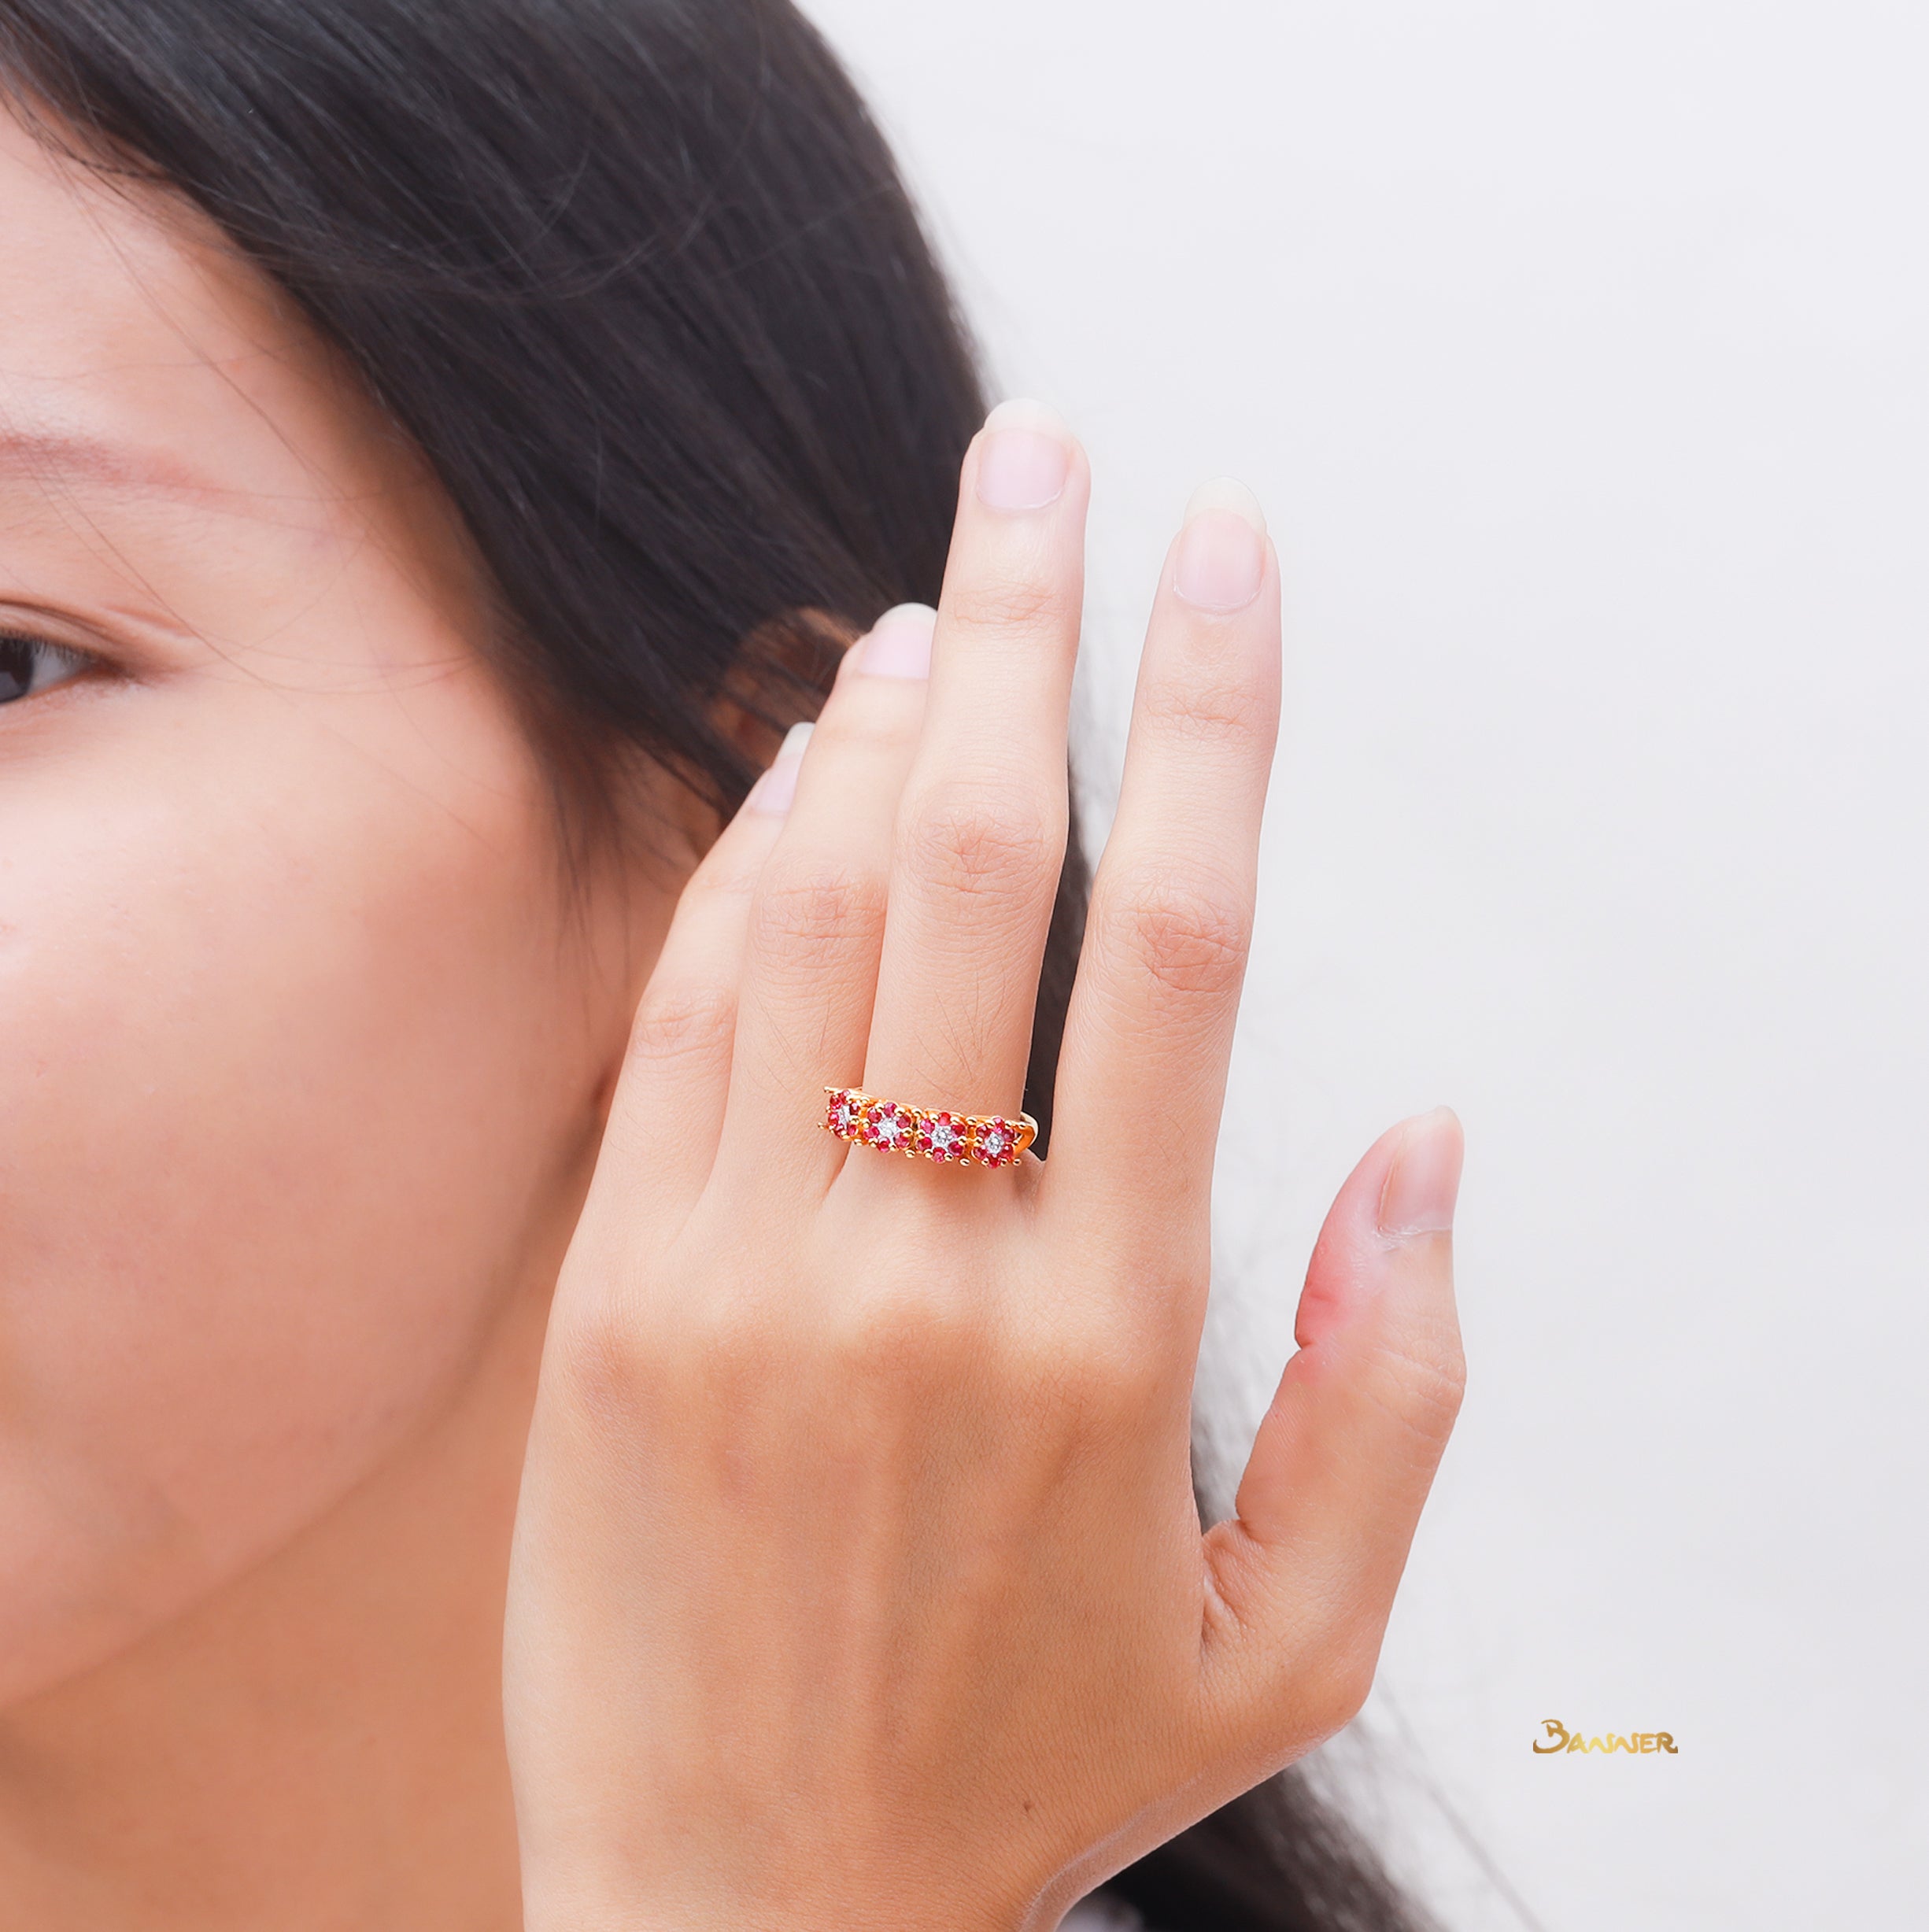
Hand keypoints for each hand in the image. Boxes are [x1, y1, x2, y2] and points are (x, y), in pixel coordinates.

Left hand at [502, 402, 1465, 1931]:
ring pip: (815, 905)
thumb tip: (1423, 1137)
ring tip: (926, 598)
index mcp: (1110, 1332)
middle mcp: (924, 1265)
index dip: (1214, 719)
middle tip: (1040, 461)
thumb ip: (1397, 1381)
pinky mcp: (616, 1290)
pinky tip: (791, 766)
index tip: (1225, 560)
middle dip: (1022, 625)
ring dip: (875, 718)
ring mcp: (745, 1267)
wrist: (745, 1916)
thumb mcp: (1292, 1632)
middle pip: (982, 860)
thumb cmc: (1022, 1767)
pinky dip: (743, 863)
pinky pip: (686, 1016)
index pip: (1186, 942)